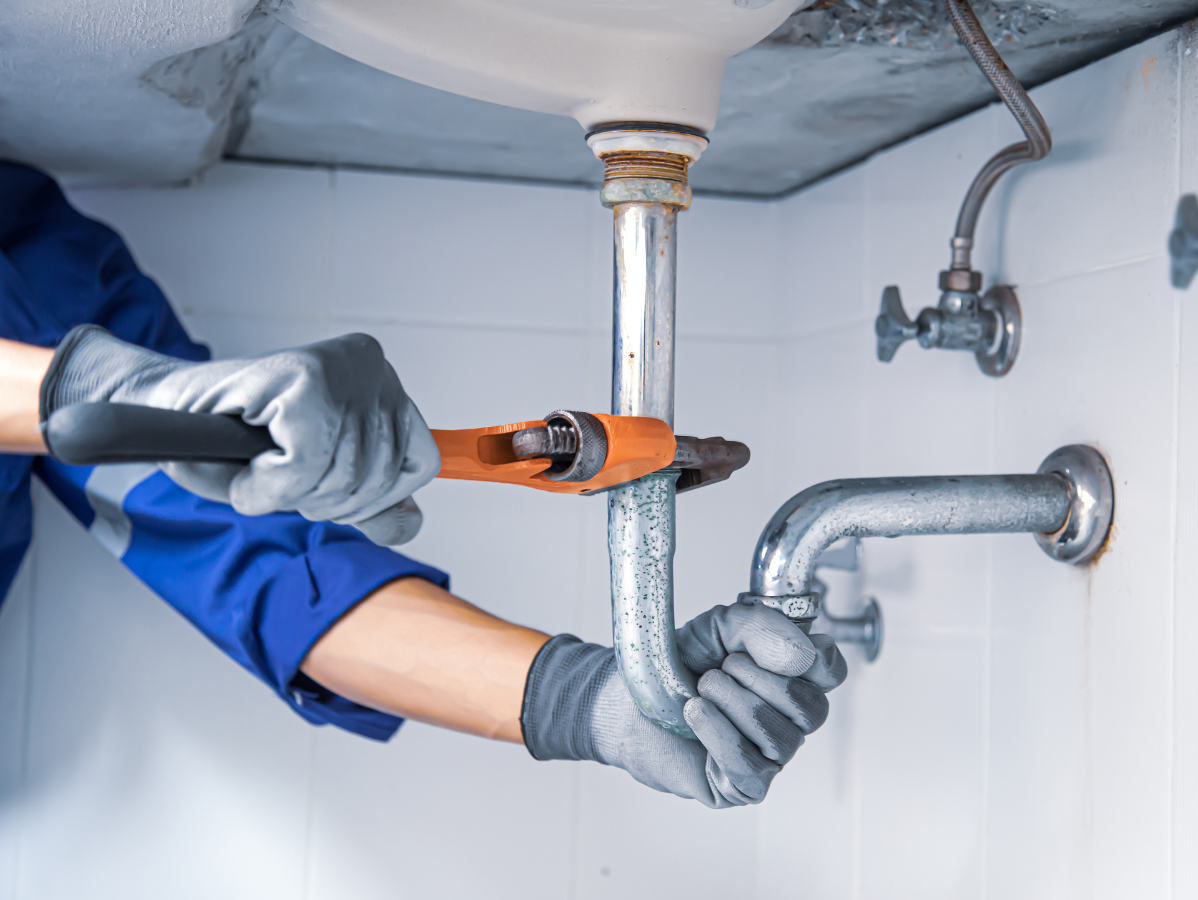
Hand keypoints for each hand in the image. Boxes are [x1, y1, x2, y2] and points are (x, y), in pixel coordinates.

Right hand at [40, 325, 439, 544]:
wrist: (158, 412)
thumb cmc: (234, 444)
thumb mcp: (316, 482)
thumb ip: (369, 503)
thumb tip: (410, 521)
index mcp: (383, 383)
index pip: (420, 464)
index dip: (368, 496)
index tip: (320, 484)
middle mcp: (370, 363)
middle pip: (381, 476)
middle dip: (323, 498)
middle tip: (279, 476)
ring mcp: (338, 366)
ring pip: (342, 476)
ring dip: (289, 495)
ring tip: (260, 467)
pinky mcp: (298, 377)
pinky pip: (303, 467)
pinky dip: (266, 488)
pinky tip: (246, 466)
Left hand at [521, 603, 847, 807]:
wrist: (625, 699)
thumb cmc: (674, 666)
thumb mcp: (717, 628)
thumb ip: (759, 626)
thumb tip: (801, 652)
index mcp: (789, 677)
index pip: (831, 673)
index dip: (817, 661)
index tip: (786, 649)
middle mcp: (787, 719)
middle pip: (811, 706)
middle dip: (760, 681)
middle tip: (720, 669)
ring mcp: (768, 756)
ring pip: (781, 736)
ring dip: (733, 704)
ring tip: (702, 690)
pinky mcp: (743, 786)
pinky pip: (750, 765)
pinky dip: (719, 733)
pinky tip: (695, 714)